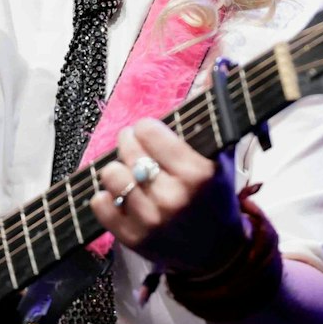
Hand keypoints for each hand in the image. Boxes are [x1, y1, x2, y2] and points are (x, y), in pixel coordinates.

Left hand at [91, 119, 246, 275]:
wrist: (218, 253)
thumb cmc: (217, 198)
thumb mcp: (222, 158)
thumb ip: (216, 114)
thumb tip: (216, 69)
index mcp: (198, 173)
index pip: (149, 130)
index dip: (148, 128)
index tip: (152, 133)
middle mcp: (174, 197)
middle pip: (128, 149)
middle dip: (130, 144)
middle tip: (138, 150)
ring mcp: (152, 220)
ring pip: (110, 175)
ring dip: (117, 170)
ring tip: (130, 174)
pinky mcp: (133, 239)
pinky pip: (99, 204)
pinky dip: (106, 196)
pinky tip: (122, 196)